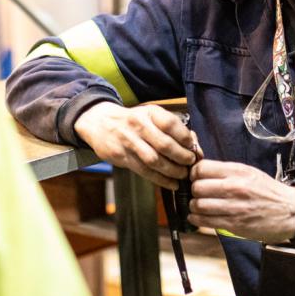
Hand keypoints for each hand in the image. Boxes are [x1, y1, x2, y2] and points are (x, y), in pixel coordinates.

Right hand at [73, 102, 198, 189]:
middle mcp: (139, 125)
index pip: (171, 124)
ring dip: (172, 170)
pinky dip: (160, 180)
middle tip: (191, 163)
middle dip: (182, 157)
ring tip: (183, 174)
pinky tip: (171, 183)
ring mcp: (129, 141)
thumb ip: (172, 128)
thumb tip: (194, 145)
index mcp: (149, 112)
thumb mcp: (150, 116)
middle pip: (164, 144)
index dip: (185, 138)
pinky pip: (144, 171)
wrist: (100, 123)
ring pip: (154, 160)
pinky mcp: (122, 157)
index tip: (194, 147)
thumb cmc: (133, 121)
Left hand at [188, 160, 294, 243]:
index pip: (202, 168)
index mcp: (237, 171)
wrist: (290, 211)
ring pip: (199, 205)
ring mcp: (234, 207)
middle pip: (197, 187)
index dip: (194, 174)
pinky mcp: (234, 224)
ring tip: (197, 207)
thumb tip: (200, 171)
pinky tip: (198, 217)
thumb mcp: (249, 172)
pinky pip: (206, 221)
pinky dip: (197, 219)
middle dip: (192, 191)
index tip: (195, 178)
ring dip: (194, 207)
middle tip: (196, 194)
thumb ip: (226, 172)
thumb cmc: (268, 191)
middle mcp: (234, 187)